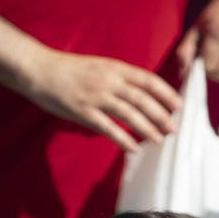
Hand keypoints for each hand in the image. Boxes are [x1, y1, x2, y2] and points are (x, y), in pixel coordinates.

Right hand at [21, 49, 181, 152]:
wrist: (39, 70)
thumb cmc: (69, 71)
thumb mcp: (98, 67)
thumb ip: (118, 80)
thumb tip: (137, 96)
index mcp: (115, 68)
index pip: (148, 80)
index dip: (166, 93)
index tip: (179, 106)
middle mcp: (109, 81)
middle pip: (143, 99)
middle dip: (162, 115)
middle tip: (174, 129)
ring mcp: (96, 96)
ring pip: (129, 113)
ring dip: (147, 128)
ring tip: (159, 140)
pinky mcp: (83, 112)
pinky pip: (108, 128)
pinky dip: (123, 139)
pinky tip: (133, 149)